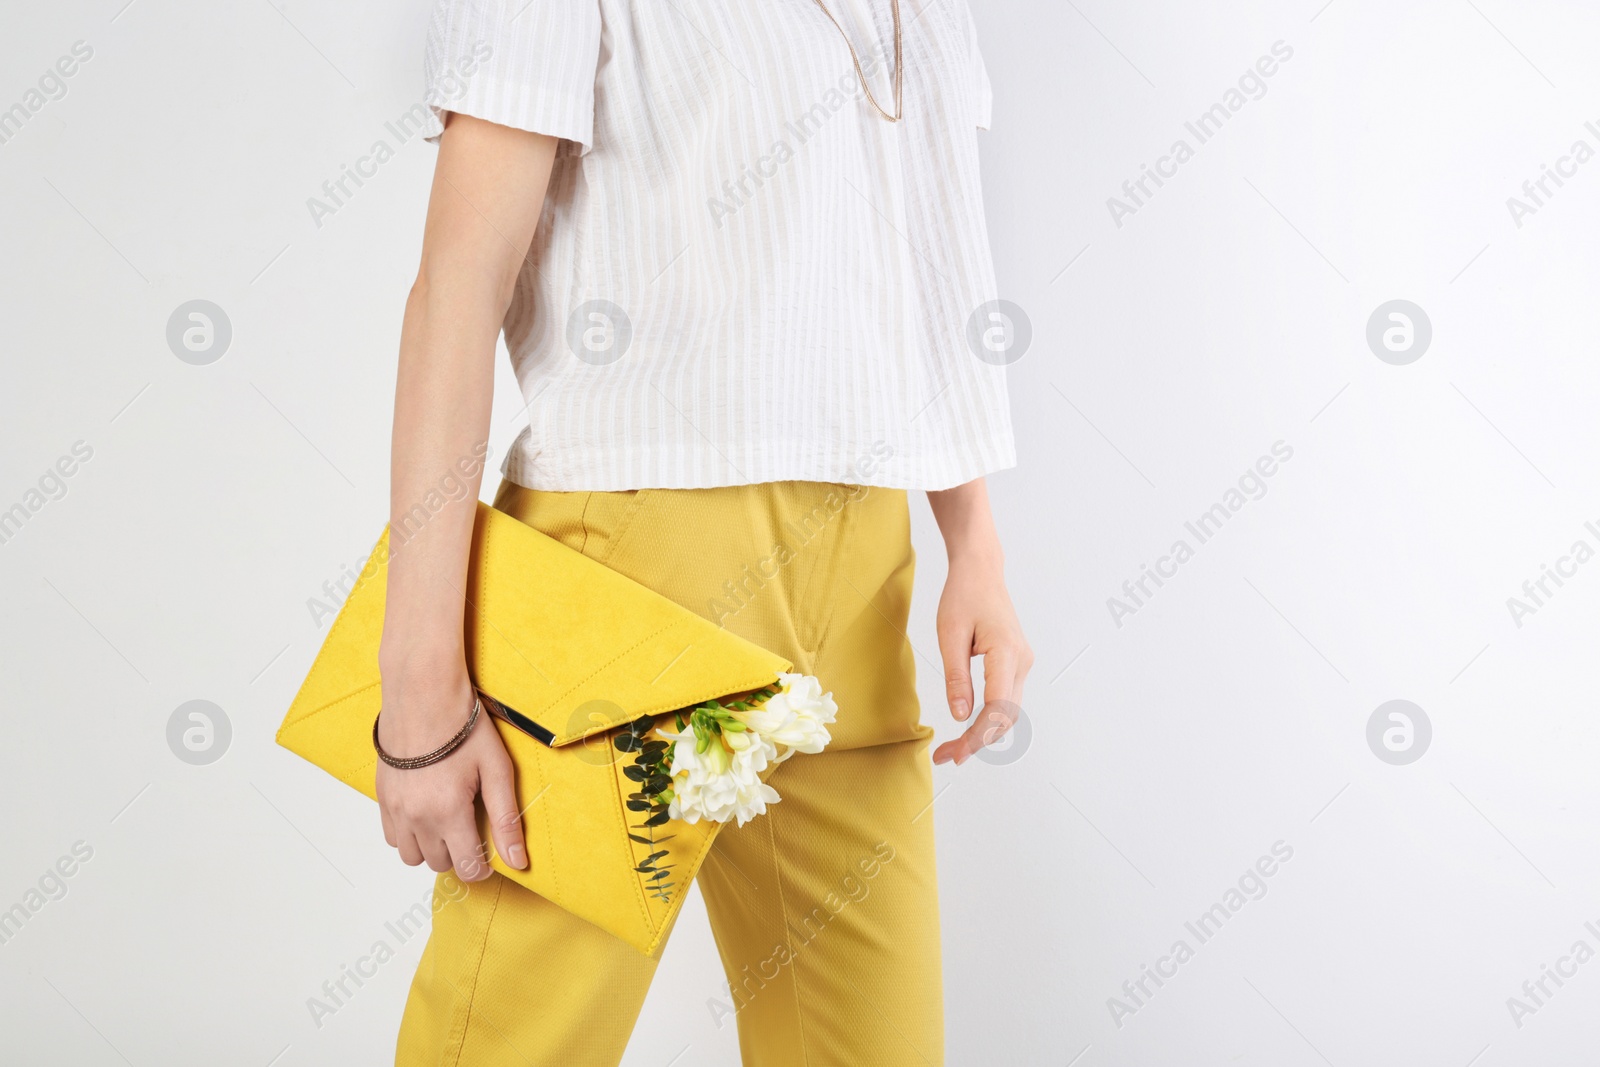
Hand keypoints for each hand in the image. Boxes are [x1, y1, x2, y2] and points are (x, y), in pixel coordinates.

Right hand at [375, 659, 526, 879]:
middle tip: (471, 826)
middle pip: (439, 864)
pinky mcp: (382, 796)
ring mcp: (395, 808)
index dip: (482, 867)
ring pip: (411, 855)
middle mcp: (416, 817)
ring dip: (431, 847)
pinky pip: (391, 836)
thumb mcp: (497, 770)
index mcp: (448, 812)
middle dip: (458, 853)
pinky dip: (408, 833)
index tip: (489, 855)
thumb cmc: (464, 727)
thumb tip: (518, 861)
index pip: (466, 867)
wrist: (423, 695)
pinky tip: (425, 811)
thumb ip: (506, 820)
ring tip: (448, 821)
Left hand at [932, 551, 1032, 765]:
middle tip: (947, 757)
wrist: (981, 571)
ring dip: (984, 733)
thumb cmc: (963, 596)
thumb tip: (960, 716)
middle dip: (978, 741)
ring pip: (1008, 711)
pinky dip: (989, 718)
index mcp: (1007, 653)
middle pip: (1006, 717)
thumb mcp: (949, 635)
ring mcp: (1022, 663)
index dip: (977, 736)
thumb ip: (956, 676)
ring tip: (954, 749)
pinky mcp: (1016, 663)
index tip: (954, 753)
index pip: (997, 708)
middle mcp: (1022, 661)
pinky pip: (1006, 699)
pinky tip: (969, 728)